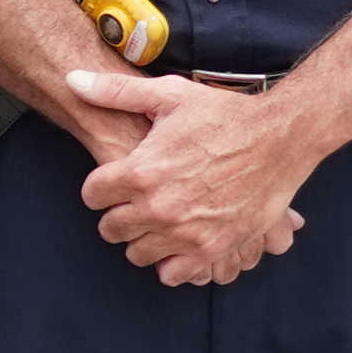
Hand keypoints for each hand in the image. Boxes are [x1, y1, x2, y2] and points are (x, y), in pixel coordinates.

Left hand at [71, 68, 321, 288]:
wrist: (280, 137)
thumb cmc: (224, 114)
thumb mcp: (169, 95)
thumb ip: (115, 91)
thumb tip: (71, 78)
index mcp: (141, 171)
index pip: (93, 195)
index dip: (101, 187)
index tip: (114, 183)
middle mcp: (158, 207)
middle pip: (111, 229)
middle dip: (117, 215)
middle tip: (133, 204)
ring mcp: (185, 232)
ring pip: (137, 254)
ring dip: (142, 239)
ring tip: (156, 222)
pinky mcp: (212, 248)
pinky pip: (173, 273)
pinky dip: (171, 262)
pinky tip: (177, 242)